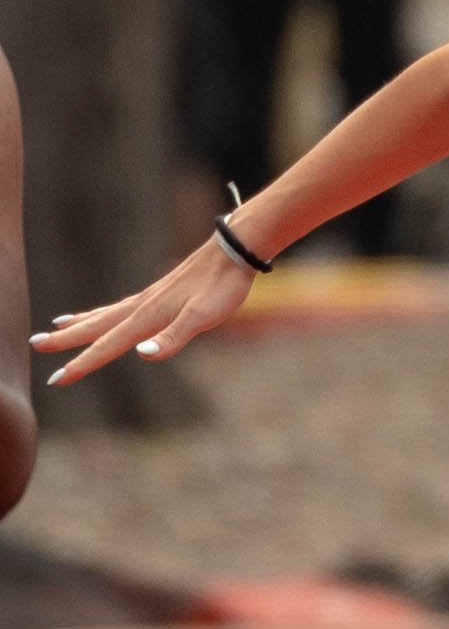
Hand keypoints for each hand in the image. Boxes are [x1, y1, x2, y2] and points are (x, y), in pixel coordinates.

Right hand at [34, 236, 268, 386]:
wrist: (233, 249)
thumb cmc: (222, 286)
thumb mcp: (203, 317)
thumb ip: (172, 337)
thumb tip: (141, 353)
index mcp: (148, 316)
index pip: (108, 346)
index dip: (82, 364)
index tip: (57, 379)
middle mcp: (141, 306)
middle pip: (96, 326)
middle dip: (66, 340)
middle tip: (35, 345)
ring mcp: (149, 297)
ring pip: (105, 314)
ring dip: (80, 323)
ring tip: (56, 327)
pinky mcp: (160, 293)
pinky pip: (121, 306)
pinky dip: (103, 312)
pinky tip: (105, 313)